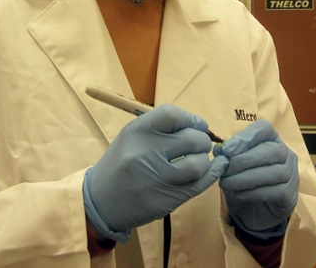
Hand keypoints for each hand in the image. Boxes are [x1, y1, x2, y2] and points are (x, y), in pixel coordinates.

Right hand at [83, 104, 228, 241]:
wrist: (99, 201)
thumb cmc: (121, 163)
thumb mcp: (132, 137)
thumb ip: (161, 128)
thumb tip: (199, 126)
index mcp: (137, 132)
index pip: (172, 115)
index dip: (191, 118)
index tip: (198, 125)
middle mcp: (147, 153)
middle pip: (191, 139)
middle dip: (202, 140)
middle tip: (200, 145)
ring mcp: (157, 178)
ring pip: (198, 164)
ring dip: (205, 160)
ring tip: (198, 161)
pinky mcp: (165, 200)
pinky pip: (199, 185)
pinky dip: (212, 174)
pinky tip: (215, 168)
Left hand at [213, 120, 298, 238]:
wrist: (257, 207)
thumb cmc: (245, 178)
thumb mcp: (234, 163)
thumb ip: (228, 154)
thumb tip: (220, 150)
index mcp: (272, 139)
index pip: (264, 129)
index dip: (245, 138)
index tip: (225, 150)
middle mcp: (285, 153)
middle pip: (270, 151)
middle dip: (243, 160)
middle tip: (224, 170)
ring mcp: (291, 174)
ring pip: (272, 173)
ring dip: (245, 178)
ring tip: (226, 183)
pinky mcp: (289, 194)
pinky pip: (273, 192)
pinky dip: (252, 193)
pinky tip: (237, 194)